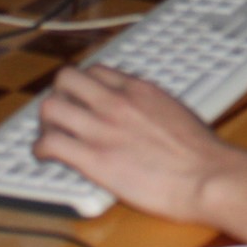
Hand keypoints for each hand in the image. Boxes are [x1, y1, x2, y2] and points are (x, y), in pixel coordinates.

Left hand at [34, 65, 232, 222]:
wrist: (206, 176)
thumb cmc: (200, 152)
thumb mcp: (176, 111)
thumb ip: (151, 106)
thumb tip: (142, 113)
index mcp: (138, 89)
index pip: (96, 71)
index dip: (85, 85)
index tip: (83, 98)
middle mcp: (116, 103)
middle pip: (66, 80)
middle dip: (59, 95)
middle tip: (62, 113)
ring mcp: (102, 129)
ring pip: (50, 108)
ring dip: (45, 121)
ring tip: (50, 135)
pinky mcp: (93, 160)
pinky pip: (50, 144)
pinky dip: (41, 150)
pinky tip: (46, 157)